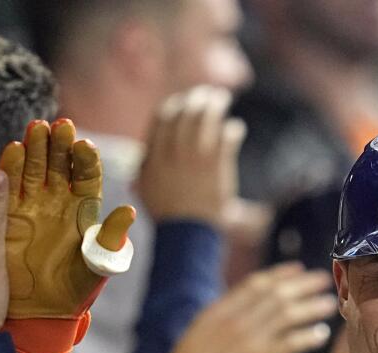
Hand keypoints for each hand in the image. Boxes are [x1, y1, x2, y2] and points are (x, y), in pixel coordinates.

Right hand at [0, 118, 136, 352]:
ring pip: (35, 168)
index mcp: (84, 209)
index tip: (84, 145)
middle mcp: (59, 201)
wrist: (41, 312)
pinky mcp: (8, 213)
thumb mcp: (96, 266)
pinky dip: (9, 168)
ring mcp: (32, 204)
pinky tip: (12, 150)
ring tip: (36, 129)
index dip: (86, 160)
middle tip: (59, 126)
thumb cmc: (75, 291)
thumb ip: (109, 240)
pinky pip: (8, 186)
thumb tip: (128, 213)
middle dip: (60, 145)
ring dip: (36, 148)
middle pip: (60, 164)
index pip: (87, 176)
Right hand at [138, 86, 245, 224]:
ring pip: (207, 118)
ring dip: (216, 105)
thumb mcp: (146, 189)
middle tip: (208, 94)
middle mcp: (174, 151)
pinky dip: (233, 129)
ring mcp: (196, 157)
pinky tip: (236, 128)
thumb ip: (144, 169)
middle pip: (187, 111)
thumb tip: (141, 157)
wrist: (186, 234)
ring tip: (223, 100)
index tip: (184, 101)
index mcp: (155, 154)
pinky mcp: (217, 165)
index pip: (163, 116)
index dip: (175, 105)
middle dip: (197, 98)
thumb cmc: (167, 214)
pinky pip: (227, 136)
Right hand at [145, 263, 335, 352]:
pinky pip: (290, 344)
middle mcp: (236, 320)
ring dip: (311, 307)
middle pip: (277, 295)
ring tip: (329, 303)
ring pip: (288, 316)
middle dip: (303, 285)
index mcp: (219, 310)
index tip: (298, 269)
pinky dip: (308, 337)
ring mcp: (249, 340)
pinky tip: (320, 334)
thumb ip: (221, 316)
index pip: (256, 284)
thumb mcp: (198, 331)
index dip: (280, 275)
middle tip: (323, 279)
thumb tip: (242, 305)